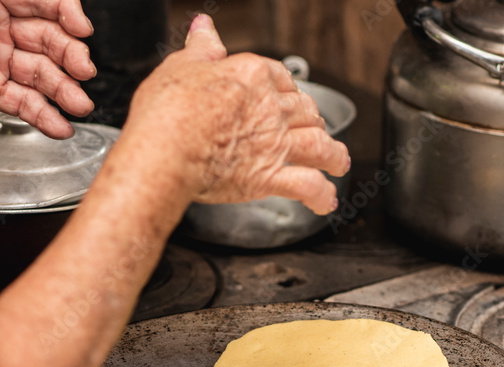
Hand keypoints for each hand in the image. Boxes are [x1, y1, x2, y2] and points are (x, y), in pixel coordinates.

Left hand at [0, 0, 96, 137]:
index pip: (40, 2)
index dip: (64, 12)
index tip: (79, 27)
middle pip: (48, 40)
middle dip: (70, 55)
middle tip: (83, 70)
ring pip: (41, 74)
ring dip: (64, 90)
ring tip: (79, 104)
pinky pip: (25, 103)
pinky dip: (45, 115)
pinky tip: (59, 124)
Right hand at [126, 15, 349, 214]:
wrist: (164, 151)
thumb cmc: (166, 111)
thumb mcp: (181, 66)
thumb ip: (201, 48)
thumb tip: (204, 27)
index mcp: (252, 77)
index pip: (283, 79)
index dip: (289, 90)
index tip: (290, 96)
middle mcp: (271, 109)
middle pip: (305, 112)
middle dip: (314, 121)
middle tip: (315, 129)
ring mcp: (275, 145)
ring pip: (319, 146)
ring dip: (334, 155)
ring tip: (339, 163)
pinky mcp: (269, 178)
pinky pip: (308, 186)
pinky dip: (321, 195)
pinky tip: (326, 200)